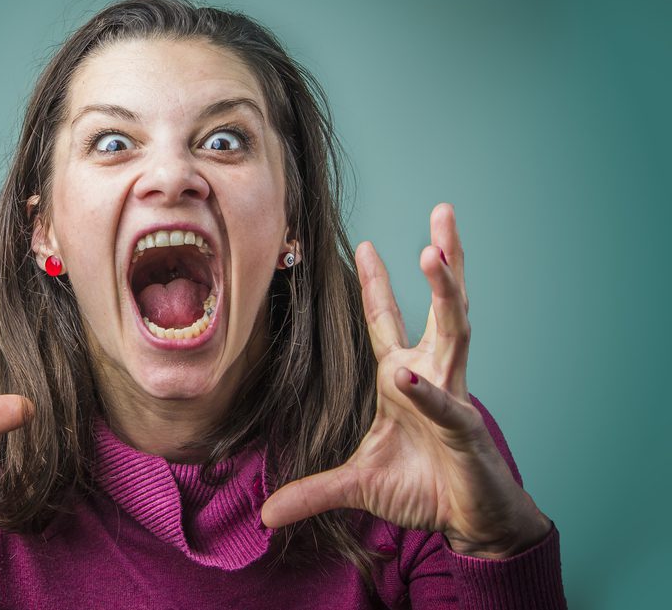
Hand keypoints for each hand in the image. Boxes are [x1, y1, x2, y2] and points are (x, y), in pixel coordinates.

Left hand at [261, 204, 549, 558]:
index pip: (386, 320)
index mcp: (403, 377)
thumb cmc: (421, 488)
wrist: (468, 521)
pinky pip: (445, 405)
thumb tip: (265, 514)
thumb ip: (311, 491)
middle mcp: (432, 375)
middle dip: (444, 259)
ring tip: (434, 252)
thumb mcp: (356, 484)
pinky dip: (428, 393)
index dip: (376, 283)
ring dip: (446, 292)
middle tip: (443, 212)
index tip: (365, 243)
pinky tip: (409, 375)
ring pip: (456, 332)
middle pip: (442, 305)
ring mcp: (452, 398)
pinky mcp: (464, 432)